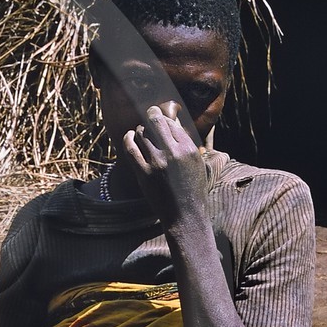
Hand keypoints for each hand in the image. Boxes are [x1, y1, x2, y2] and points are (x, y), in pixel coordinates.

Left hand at [122, 102, 208, 227]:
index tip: (162, 115)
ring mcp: (156, 163)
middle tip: (150, 111)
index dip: (166, 118)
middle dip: (152, 114)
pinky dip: (128, 139)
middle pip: (157, 122)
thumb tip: (175, 125)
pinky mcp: (143, 173)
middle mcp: (173, 153)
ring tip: (140, 130)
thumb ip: (188, 145)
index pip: (173, 123)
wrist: (184, 214)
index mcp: (189, 149)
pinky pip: (131, 149)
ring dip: (140, 129)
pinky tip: (129, 136)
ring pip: (142, 133)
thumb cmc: (193, 189)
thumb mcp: (198, 164)